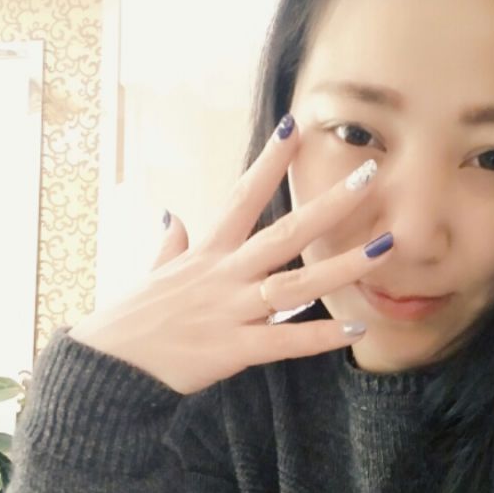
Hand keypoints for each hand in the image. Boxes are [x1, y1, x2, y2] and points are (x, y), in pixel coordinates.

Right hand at [68, 117, 392, 394]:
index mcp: (208, 251)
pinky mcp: (233, 348)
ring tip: (383, 248)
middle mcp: (225, 273)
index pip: (242, 196)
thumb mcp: (154, 272)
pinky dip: (320, 336)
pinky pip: (284, 341)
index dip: (269, 162)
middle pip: (283, 233)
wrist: (110, 365)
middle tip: (369, 175)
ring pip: (295, 284)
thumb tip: (172, 216)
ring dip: (341, 266)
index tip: (294, 126)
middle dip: (328, 204)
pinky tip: (356, 327)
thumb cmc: (135, 317)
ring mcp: (231, 310)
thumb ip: (170, 244)